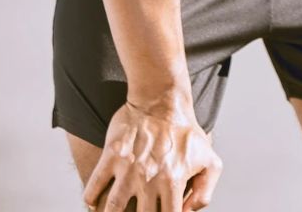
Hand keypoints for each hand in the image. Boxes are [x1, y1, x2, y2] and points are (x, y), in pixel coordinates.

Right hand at [83, 96, 222, 210]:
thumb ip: (204, 193)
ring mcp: (128, 169)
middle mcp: (149, 180)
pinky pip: (95, 184)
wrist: (162, 100)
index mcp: (172, 183)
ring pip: (113, 207)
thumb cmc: (186, 132)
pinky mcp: (112, 155)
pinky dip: (91, 198)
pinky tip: (93, 204)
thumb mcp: (210, 162)